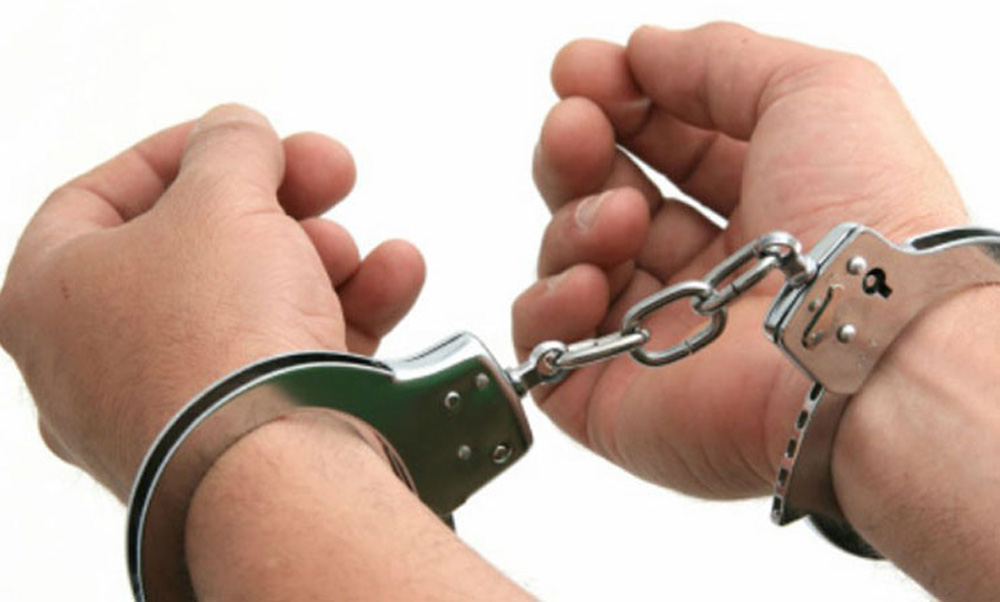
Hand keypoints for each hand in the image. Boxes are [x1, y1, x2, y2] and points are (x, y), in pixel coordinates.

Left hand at [0, 104, 424, 498]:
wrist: (272, 474)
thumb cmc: (214, 340)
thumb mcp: (221, 196)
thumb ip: (230, 144)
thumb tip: (238, 131)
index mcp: (51, 294)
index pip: (102, 194)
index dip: (182, 152)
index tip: (246, 139)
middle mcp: (98, 358)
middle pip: (197, 249)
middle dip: (277, 205)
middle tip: (329, 175)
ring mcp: (173, 405)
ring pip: (255, 306)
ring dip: (323, 260)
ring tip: (360, 248)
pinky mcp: (243, 438)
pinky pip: (292, 358)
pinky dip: (346, 313)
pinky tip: (393, 276)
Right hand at [513, 24, 966, 497]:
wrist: (864, 348)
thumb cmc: (865, 221)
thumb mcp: (814, 91)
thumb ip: (718, 60)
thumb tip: (640, 51)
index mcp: (759, 212)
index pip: (666, 150)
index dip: (619, 104)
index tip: (581, 70)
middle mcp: (707, 278)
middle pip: (606, 199)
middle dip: (577, 151)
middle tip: (574, 126)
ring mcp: (657, 340)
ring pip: (570, 263)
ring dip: (575, 220)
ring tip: (619, 218)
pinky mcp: (613, 400)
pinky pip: (547, 344)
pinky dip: (548, 302)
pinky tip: (591, 282)